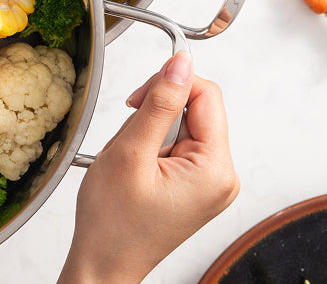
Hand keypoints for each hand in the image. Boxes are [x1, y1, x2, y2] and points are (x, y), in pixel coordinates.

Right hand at [59, 53, 237, 283]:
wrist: (104, 265)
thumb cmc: (112, 224)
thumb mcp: (130, 152)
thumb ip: (159, 103)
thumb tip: (181, 63)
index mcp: (216, 169)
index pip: (207, 95)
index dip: (169, 85)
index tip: (138, 100)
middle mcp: (223, 178)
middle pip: (198, 110)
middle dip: (157, 115)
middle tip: (130, 143)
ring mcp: (212, 184)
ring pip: (185, 127)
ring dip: (152, 134)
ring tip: (132, 163)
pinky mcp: (198, 188)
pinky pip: (180, 148)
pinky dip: (154, 149)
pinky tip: (139, 171)